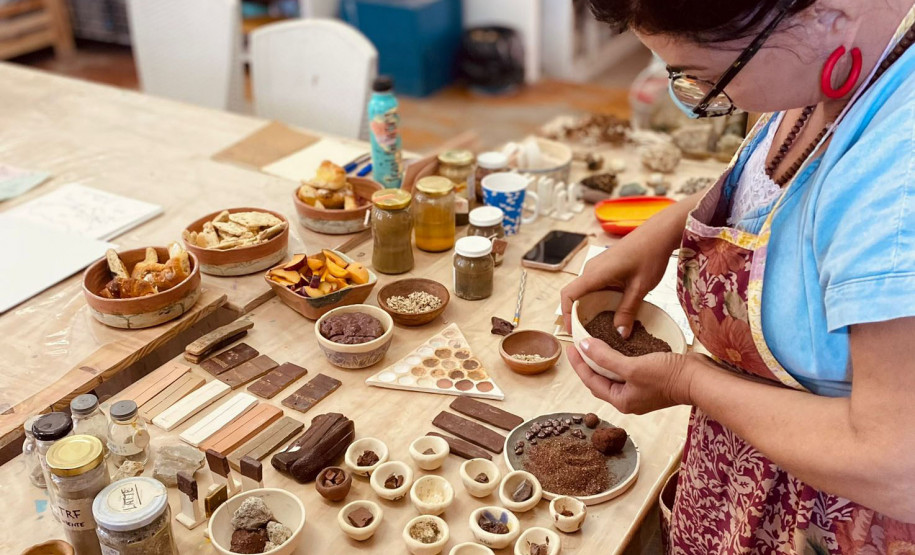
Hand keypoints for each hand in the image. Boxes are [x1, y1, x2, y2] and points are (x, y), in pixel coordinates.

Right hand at [559, 225, 673, 337]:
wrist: (658, 233)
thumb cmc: (649, 255)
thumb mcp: (639, 288)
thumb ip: (628, 311)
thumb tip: (620, 334)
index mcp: (594, 274)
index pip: (568, 295)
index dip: (566, 315)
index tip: (574, 331)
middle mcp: (591, 270)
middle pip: (575, 296)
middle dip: (579, 316)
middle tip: (590, 334)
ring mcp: (597, 268)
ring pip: (585, 292)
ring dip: (590, 309)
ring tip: (601, 327)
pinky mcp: (604, 268)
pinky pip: (595, 287)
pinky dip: (598, 300)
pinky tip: (611, 311)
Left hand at [567, 339, 699, 414]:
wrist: (700, 379)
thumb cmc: (667, 376)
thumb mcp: (632, 366)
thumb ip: (605, 358)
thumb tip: (583, 347)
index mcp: (621, 400)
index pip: (591, 381)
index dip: (579, 364)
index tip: (570, 347)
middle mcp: (628, 399)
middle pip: (600, 380)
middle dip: (588, 364)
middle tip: (578, 345)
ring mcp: (640, 391)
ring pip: (613, 375)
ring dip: (602, 361)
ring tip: (593, 345)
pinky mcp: (650, 382)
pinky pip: (626, 371)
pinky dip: (618, 360)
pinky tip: (616, 347)